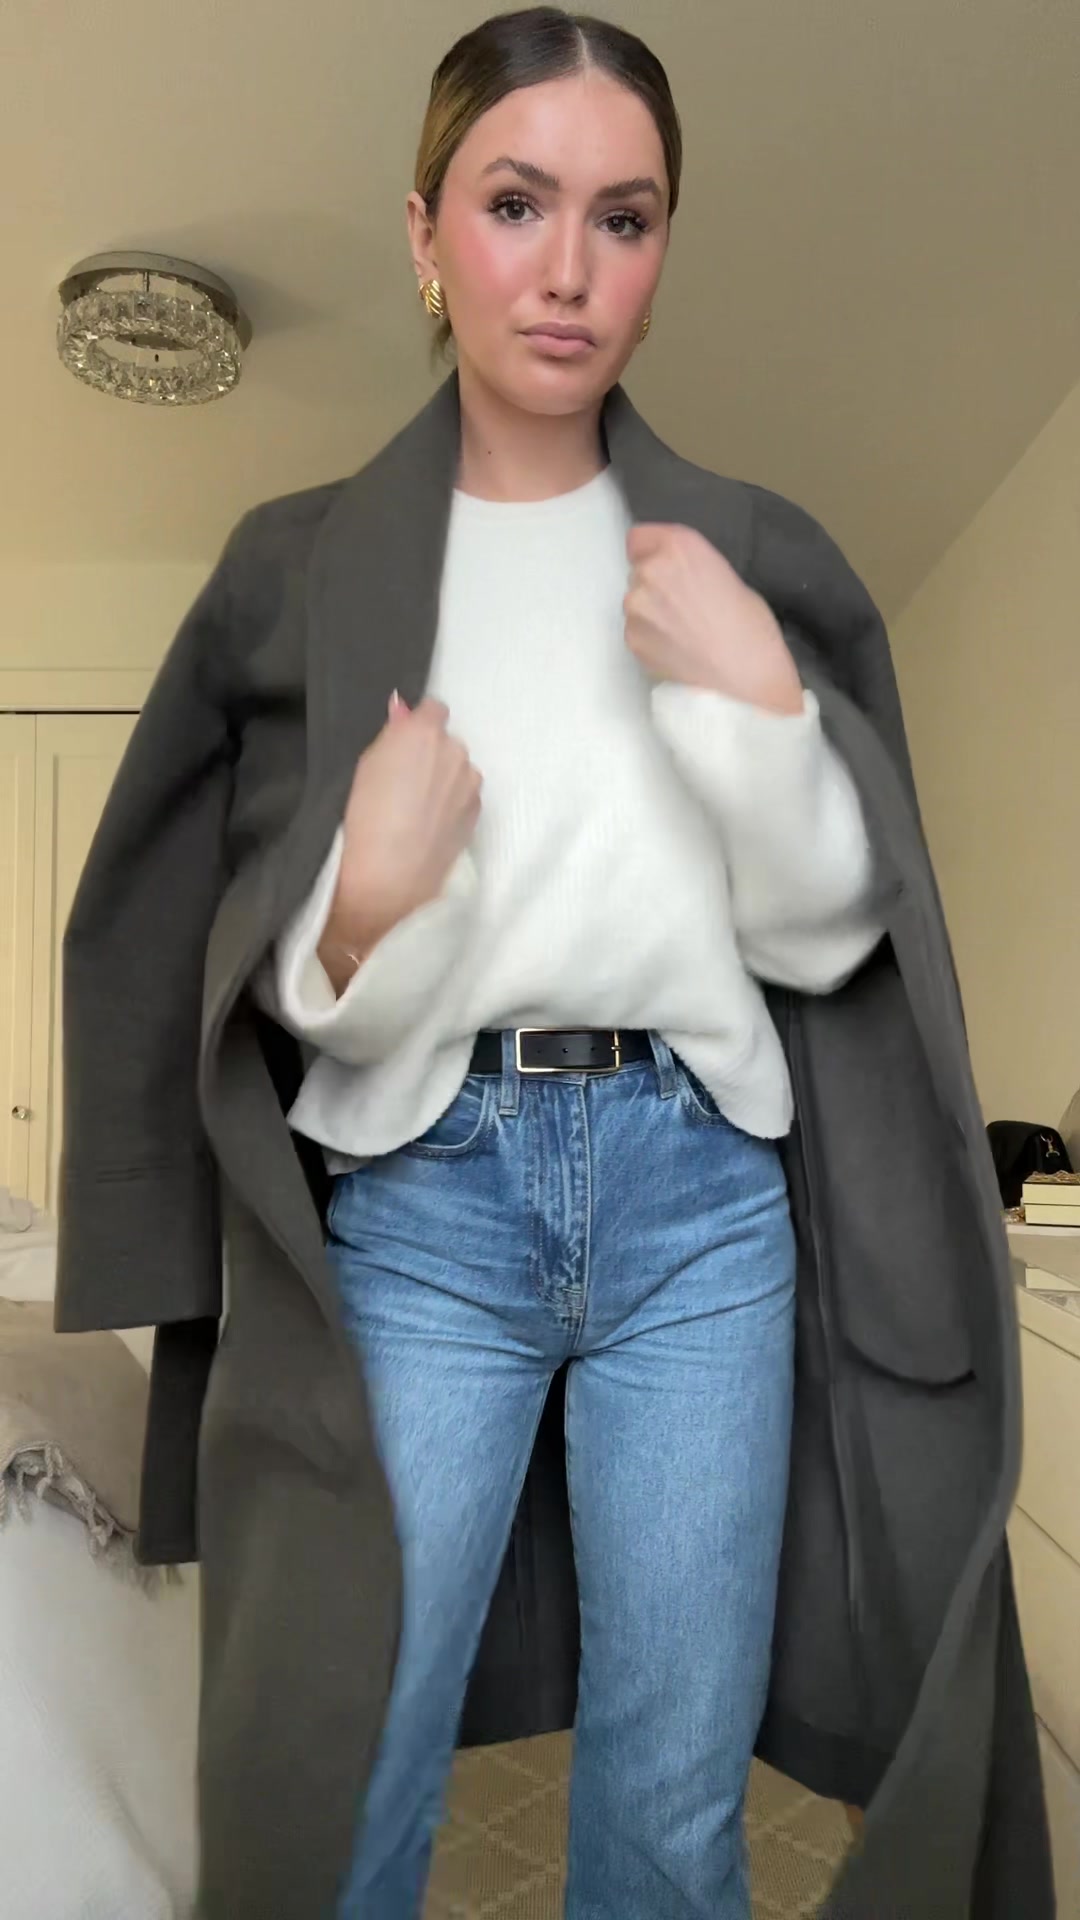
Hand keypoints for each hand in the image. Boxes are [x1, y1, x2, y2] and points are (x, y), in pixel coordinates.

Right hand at [319, 694, 481, 993]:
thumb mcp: (366, 765)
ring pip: (459, 770)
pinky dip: (452, 803)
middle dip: (431, 754)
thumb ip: (392, 732)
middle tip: (404, 782)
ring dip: (444, 779)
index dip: (418, 725)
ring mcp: (471, 783)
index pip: (433, 708)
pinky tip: (430, 824)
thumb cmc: (365, 817)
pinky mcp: (477, 812)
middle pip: (447, 741)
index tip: (404, 745)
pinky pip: (465, 795)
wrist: (389, 878)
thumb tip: (403, 707)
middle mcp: (457, 751)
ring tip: (417, 809)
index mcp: (425, 732)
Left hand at [624, 523, 804, 715]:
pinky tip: (676, 650)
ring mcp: (636, 606)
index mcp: (680, 547)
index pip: (639, 537)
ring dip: (651, 612)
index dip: (651, 551)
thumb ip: (694, 569)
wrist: (747, 683)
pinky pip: (635, 630)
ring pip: (635, 602)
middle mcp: (651, 570)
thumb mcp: (731, 579)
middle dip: (655, 584)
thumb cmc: (753, 631)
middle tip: (683, 606)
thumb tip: (680, 578)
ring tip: (682, 632)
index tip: (665, 566)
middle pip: (638, 569)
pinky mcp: (631, 639)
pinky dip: (650, 638)